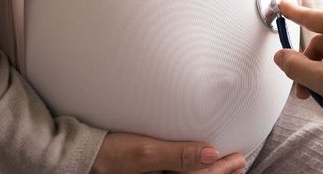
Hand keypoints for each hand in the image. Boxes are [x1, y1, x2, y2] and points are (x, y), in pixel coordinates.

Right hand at [91, 132, 246, 173]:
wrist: (82, 157)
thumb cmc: (110, 153)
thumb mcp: (146, 151)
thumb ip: (179, 154)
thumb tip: (211, 154)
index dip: (222, 171)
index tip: (238, 158)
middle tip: (241, 162)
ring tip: (228, 167)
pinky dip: (192, 171)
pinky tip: (198, 164)